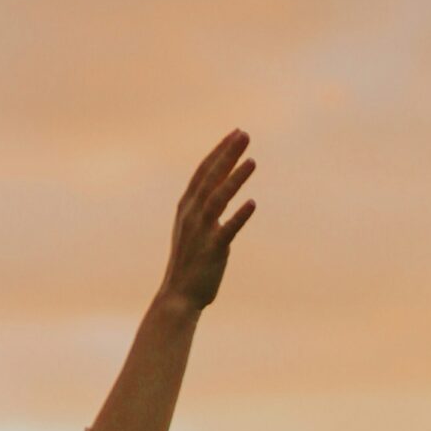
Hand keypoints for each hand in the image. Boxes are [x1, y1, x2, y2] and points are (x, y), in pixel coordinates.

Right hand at [161, 127, 256, 311]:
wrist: (178, 297)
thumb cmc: (190, 263)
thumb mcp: (194, 229)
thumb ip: (206, 209)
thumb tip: (221, 191)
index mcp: (186, 208)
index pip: (203, 173)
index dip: (219, 152)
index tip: (235, 134)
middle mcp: (191, 216)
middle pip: (210, 178)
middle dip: (227, 155)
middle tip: (244, 135)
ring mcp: (200, 232)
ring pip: (217, 199)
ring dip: (234, 179)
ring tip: (252, 162)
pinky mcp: (212, 251)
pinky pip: (226, 230)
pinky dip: (238, 217)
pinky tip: (252, 204)